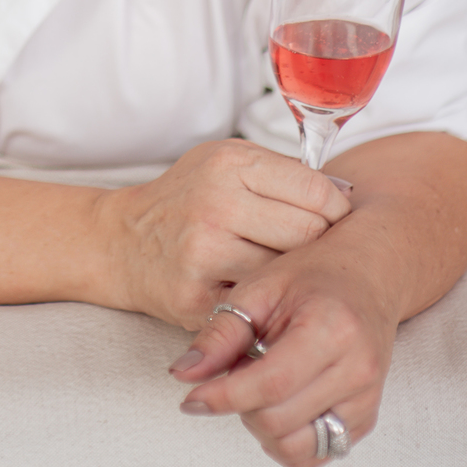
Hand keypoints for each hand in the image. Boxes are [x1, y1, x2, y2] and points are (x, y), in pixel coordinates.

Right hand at [105, 140, 350, 327]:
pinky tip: (258, 292)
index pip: (316, 191)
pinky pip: (259, 305)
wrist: (121, 241)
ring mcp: (206, 254)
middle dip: (319, 245)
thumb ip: (280, 171)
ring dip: (292, 276)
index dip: (336, 210)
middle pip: (309, 234)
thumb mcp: (225, 161)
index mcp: (230, 164)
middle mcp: (217, 204)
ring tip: (284, 270)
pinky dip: (265, 302)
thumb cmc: (185, 198)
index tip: (333, 220)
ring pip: (288, 273)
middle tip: (312, 250)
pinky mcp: (198, 299)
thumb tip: (345, 195)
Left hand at [167, 246, 396, 462]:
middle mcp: (356, 372)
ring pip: (298, 448)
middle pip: (279, 421)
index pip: (269, 384)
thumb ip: (222, 334)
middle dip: (241, 405)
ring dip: (263, 427)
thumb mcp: (260, 289)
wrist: (366, 277)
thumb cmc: (311, 275)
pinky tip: (278, 402)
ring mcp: (365, 401)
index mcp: (330, 330)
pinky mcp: (366, 421)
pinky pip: (317, 453)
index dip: (223, 397)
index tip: (191, 399)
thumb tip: (183, 374)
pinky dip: (287, 437)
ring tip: (257, 385)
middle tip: (236, 370)